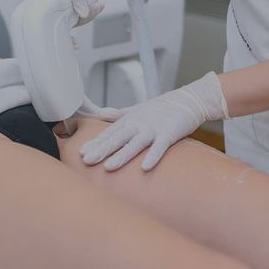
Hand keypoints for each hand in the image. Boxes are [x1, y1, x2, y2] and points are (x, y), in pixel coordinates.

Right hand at [42, 0, 103, 25]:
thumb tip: (83, 14)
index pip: (60, 20)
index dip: (74, 24)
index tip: (84, 23)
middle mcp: (51, 2)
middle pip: (68, 19)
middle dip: (85, 16)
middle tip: (98, 7)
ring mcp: (58, 1)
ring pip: (72, 14)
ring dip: (87, 12)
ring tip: (98, 5)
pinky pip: (74, 8)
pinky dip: (84, 8)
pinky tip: (94, 5)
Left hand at [80, 73, 228, 171]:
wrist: (187, 100)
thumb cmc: (161, 108)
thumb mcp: (136, 110)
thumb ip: (117, 114)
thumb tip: (99, 113)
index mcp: (129, 120)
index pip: (109, 133)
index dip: (95, 143)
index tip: (81, 153)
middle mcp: (138, 124)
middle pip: (118, 138)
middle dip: (102, 149)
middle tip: (87, 161)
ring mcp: (153, 129)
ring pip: (135, 144)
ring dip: (122, 155)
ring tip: (109, 167)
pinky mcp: (169, 134)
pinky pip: (160, 146)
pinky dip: (152, 156)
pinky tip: (145, 167)